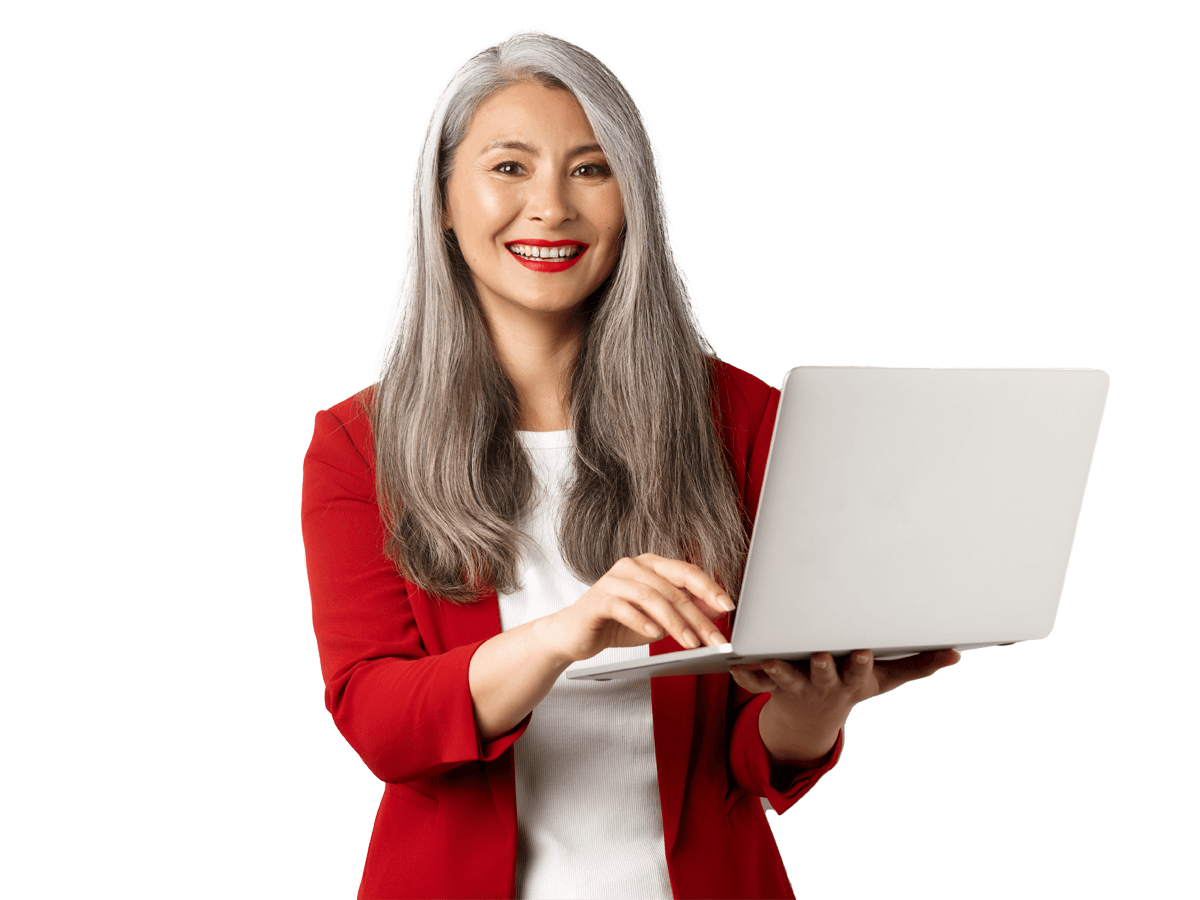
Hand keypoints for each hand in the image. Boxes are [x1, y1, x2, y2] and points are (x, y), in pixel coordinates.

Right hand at [535, 553, 734, 663]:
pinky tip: (654, 634)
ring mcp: (613, 580)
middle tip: (714, 638)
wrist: (574, 635)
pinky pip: (623, 607)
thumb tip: (718, 609)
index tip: (728, 606)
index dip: (709, 588)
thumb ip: (686, 610)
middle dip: (697, 616)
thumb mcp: (659, 619)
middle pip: (672, 588)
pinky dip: (641, 621)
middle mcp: (632, 566)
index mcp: (650, 565)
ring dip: (674, 622)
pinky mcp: (597, 599)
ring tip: (690, 643)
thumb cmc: (618, 623)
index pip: (686, 572)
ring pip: (651, 598)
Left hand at [730, 649, 960, 755]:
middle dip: (821, 666)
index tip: (861, 651)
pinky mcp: (768, 685)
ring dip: (776, 670)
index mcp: (851, 680)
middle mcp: (822, 684)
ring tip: (768, 660)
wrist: (809, 719)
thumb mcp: (884, 680)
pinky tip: (733, 662)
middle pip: (822, 675)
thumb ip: (917, 665)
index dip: (859, 663)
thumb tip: (956, 653)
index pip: (857, 671)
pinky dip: (743, 674)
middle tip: (819, 655)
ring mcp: (794, 685)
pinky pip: (751, 681)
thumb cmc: (850, 684)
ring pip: (784, 678)